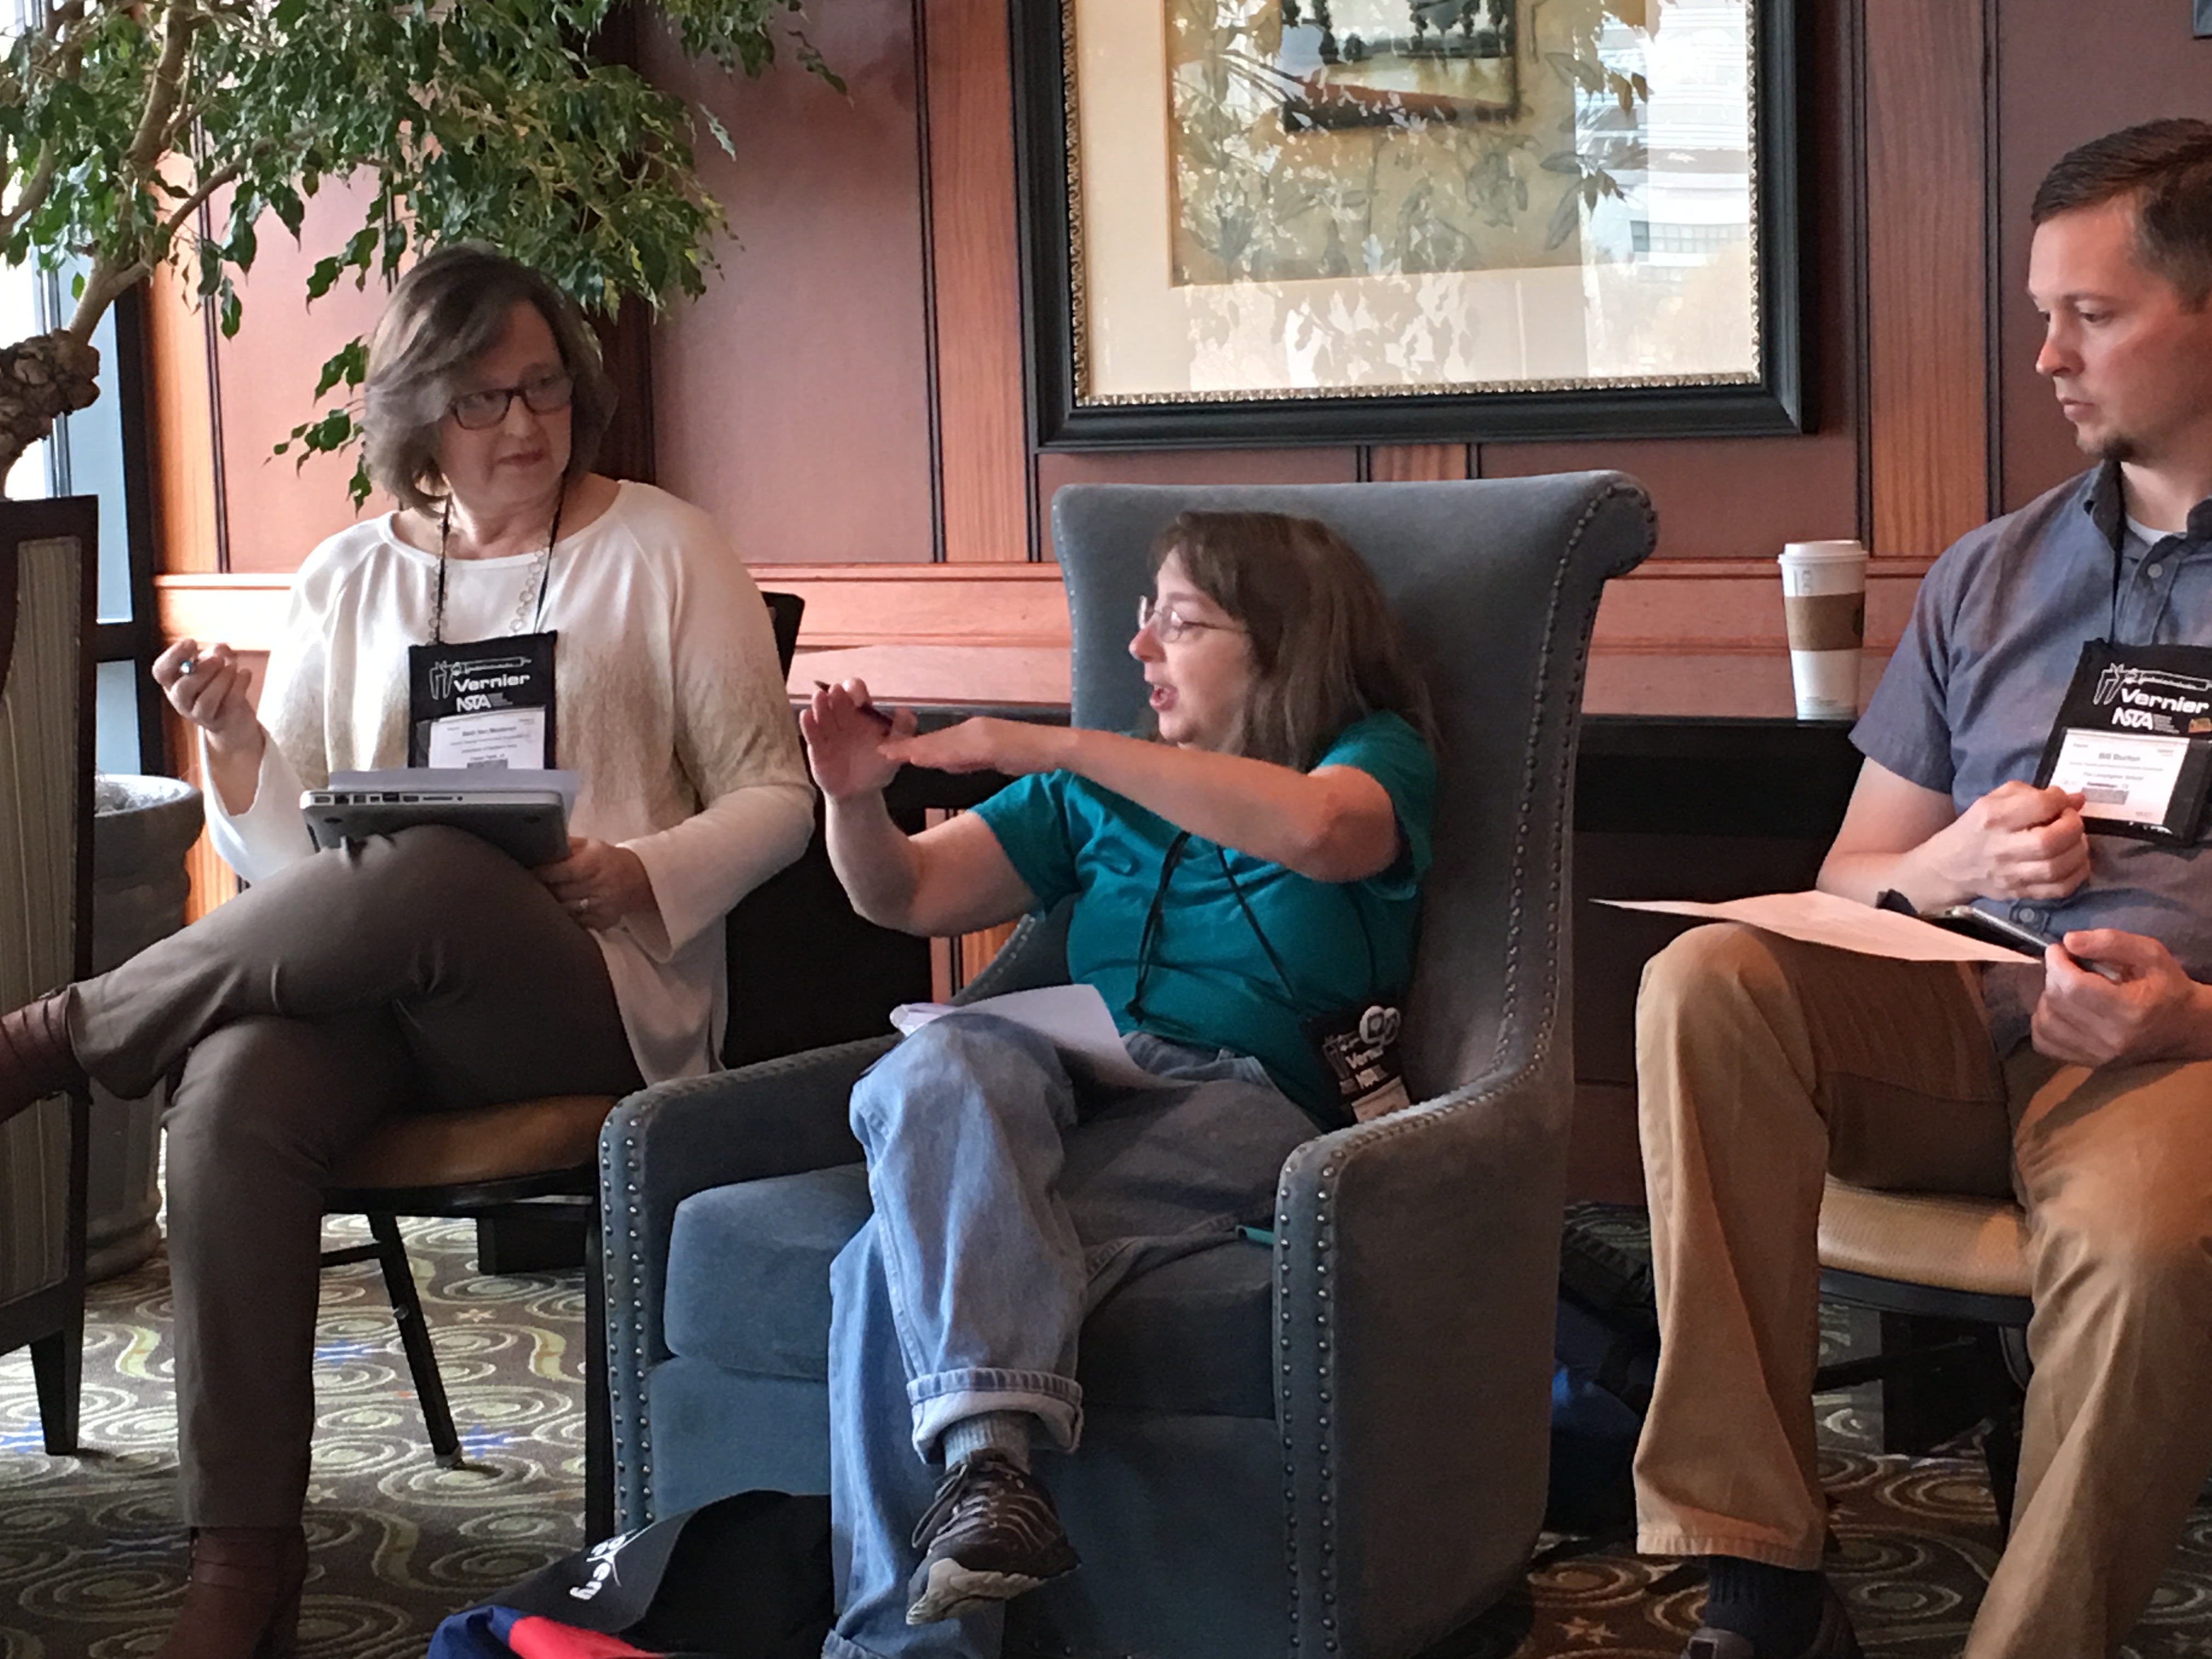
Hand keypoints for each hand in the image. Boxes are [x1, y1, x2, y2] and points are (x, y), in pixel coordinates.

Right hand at [154, 638, 261, 757]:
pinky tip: (245, 673)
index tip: (192, 643)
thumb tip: (221, 649)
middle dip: (203, 670)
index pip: (160, 671)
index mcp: (172, 683)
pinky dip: (240, 684)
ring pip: (206, 700)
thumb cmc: (217, 684)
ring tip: (233, 666)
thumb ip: (216, 653)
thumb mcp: (213, 664)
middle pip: (182, 689)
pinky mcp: (221, 721)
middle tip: (219, 659)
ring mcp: (199, 715)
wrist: (233, 718)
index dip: (173, 656)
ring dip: (222, 679)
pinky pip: (230, 703)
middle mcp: (181, 701)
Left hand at [534, 837, 656, 932]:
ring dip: (551, 905)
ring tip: (544, 898)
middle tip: (530, 885)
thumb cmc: (604, 859)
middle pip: (560, 892)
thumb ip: (565, 845)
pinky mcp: (603, 921)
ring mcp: (602, 906)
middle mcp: (599, 885)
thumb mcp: (588, 844)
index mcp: (594, 862)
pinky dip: (566, 918)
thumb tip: (538, 846)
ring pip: (565, 910)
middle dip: (543, 889)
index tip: (527, 871)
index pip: (561, 871)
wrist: (636, 878)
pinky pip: (576, 923)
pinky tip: (562, 910)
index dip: (541, 872)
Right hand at [799, 678, 912, 801]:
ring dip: (821, 705)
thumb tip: (904, 711)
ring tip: (819, 697)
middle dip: (838, 695)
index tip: (859, 698)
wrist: (860, 793)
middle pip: (838, 700)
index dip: (856, 691)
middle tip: (837, 691)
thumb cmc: (877, 767)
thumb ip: (903, 730)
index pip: (857, 694)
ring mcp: (829, 732)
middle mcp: (844, 718)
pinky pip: (812, 734)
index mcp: (863, 714)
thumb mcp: (895, 749)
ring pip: (823, 714)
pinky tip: (806, 715)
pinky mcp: (817, 747)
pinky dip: (808, 724)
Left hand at [882, 716, 1068, 777]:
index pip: (939, 741)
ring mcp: (979, 734)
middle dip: (906, 746)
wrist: (1053, 748)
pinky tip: (920, 757)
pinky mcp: (987, 742)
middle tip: (881, 752)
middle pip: (934, 740)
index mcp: (973, 732)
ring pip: (940, 744)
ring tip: (890, 753)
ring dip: (914, 749)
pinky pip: (957, 751)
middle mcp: (972, 729)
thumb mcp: (992, 759)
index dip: (916, 746)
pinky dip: (936, 754)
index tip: (894, 751)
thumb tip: (946, 765)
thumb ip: (968, 760)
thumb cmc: (1028, 754)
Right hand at [1921, 780, 2089, 901]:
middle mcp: (2001, 848)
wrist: (1951, 866)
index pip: (2039, 806)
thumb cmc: (1978, 827)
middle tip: (2071, 822)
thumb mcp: (1995, 800)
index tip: (2061, 801)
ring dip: (2078, 851)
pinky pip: (2059, 890)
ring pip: (2057, 868)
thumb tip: (2076, 800)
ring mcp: (2010, 875)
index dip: (2059, 800)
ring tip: (2075, 841)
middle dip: (2073, 828)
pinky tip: (2074, 862)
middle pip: (2049, 842)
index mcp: (1994, 817)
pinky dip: (2076, 875)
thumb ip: (2034, 794)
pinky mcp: (2019, 893)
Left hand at [2031, 928, 2211, 1066]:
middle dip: (2053, 977)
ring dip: (2047, 999)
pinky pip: (2044, 1043)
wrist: (2182, 1026)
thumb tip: (2068, 940)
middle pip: (2056, 1003)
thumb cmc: (2166, 986)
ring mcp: (2097, 1055)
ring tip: (2066, 989)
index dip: (2057, 962)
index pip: (2072, 987)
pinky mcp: (2087, 1062)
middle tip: (2067, 966)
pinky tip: (2061, 1010)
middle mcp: (2110, 1038)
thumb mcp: (2150, 954)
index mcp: (2129, 1010)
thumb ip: (2111, 942)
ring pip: (2044, 1024)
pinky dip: (2043, 1024)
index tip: (2059, 949)